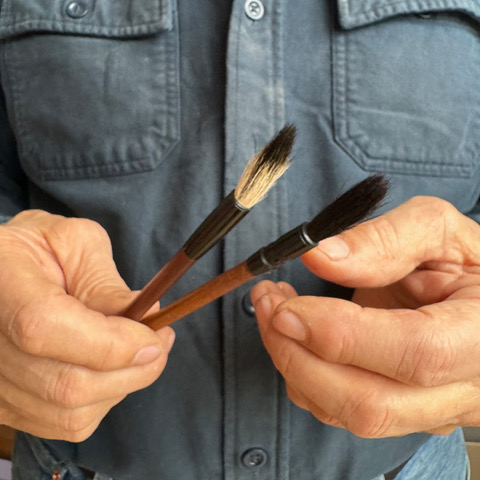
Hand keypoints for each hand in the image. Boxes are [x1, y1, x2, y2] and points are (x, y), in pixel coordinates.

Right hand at [0, 210, 173, 440]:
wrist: (2, 273)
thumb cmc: (41, 250)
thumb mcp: (76, 244)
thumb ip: (105, 282)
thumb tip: (146, 320)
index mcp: (1, 285)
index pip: (46, 328)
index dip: (110, 343)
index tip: (155, 338)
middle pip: (65, 384)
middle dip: (132, 370)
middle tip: (161, 343)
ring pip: (71, 412)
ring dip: (121, 385)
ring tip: (137, 353)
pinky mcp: (6, 406)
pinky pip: (65, 424)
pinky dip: (102, 400)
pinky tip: (109, 370)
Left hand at [252, 196, 479, 437]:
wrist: (476, 296)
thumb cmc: (464, 261)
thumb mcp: (437, 231)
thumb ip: (384, 240)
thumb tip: (319, 257)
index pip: (413, 353)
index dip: (341, 334)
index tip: (287, 307)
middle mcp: (464, 390)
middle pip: (371, 402)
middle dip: (299, 356)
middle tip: (267, 304)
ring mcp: (432, 410)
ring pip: (348, 414)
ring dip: (293, 364)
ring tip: (272, 310)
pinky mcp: (403, 412)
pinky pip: (341, 411)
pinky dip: (303, 376)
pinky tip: (294, 336)